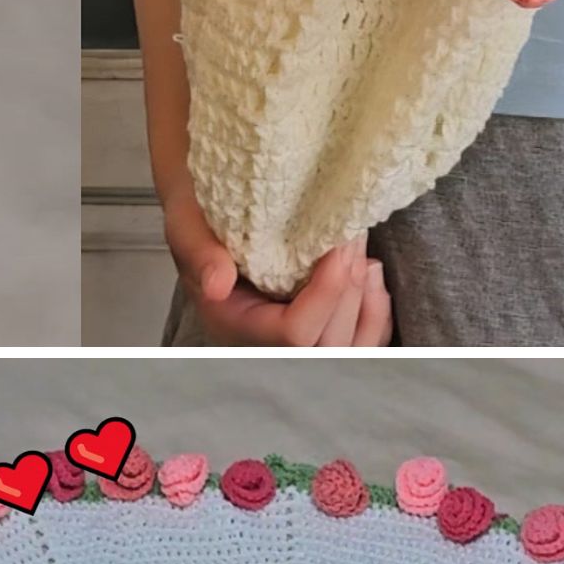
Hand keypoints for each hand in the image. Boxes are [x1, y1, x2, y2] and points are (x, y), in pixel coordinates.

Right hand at [163, 177, 391, 347]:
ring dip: (367, 303)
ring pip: (351, 349)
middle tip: (353, 242)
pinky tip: (371, 274)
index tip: (337, 246)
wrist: (211, 215)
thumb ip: (199, 253)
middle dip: (349, 293)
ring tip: (363, 257)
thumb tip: (216, 285)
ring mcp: (295, 344)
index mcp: (234, 327)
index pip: (293, 333)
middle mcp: (266, 346)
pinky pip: (361, 341)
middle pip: (328, 345)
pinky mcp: (319, 330)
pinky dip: (375, 312)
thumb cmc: (202, 218)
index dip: (325, 294)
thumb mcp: (187, 226)